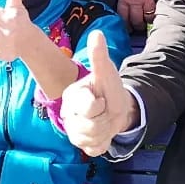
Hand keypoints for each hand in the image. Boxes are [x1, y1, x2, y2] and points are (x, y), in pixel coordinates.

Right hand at [62, 32, 135, 156]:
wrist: (117, 107)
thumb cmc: (109, 88)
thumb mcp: (106, 72)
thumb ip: (99, 56)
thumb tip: (96, 34)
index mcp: (71, 96)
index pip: (88, 108)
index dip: (100, 105)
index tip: (100, 98)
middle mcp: (67, 115)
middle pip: (91, 127)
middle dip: (105, 120)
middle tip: (104, 110)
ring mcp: (72, 131)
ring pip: (92, 139)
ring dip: (106, 131)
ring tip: (104, 120)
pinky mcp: (81, 145)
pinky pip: (94, 149)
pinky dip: (104, 143)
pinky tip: (103, 132)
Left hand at [118, 0, 157, 31]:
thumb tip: (126, 3)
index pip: (123, 16)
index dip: (125, 24)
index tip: (127, 28)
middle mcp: (136, 1)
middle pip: (136, 21)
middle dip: (137, 25)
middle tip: (139, 27)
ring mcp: (149, 0)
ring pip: (149, 18)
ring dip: (149, 20)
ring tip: (150, 21)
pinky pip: (159, 10)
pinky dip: (159, 13)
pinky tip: (160, 14)